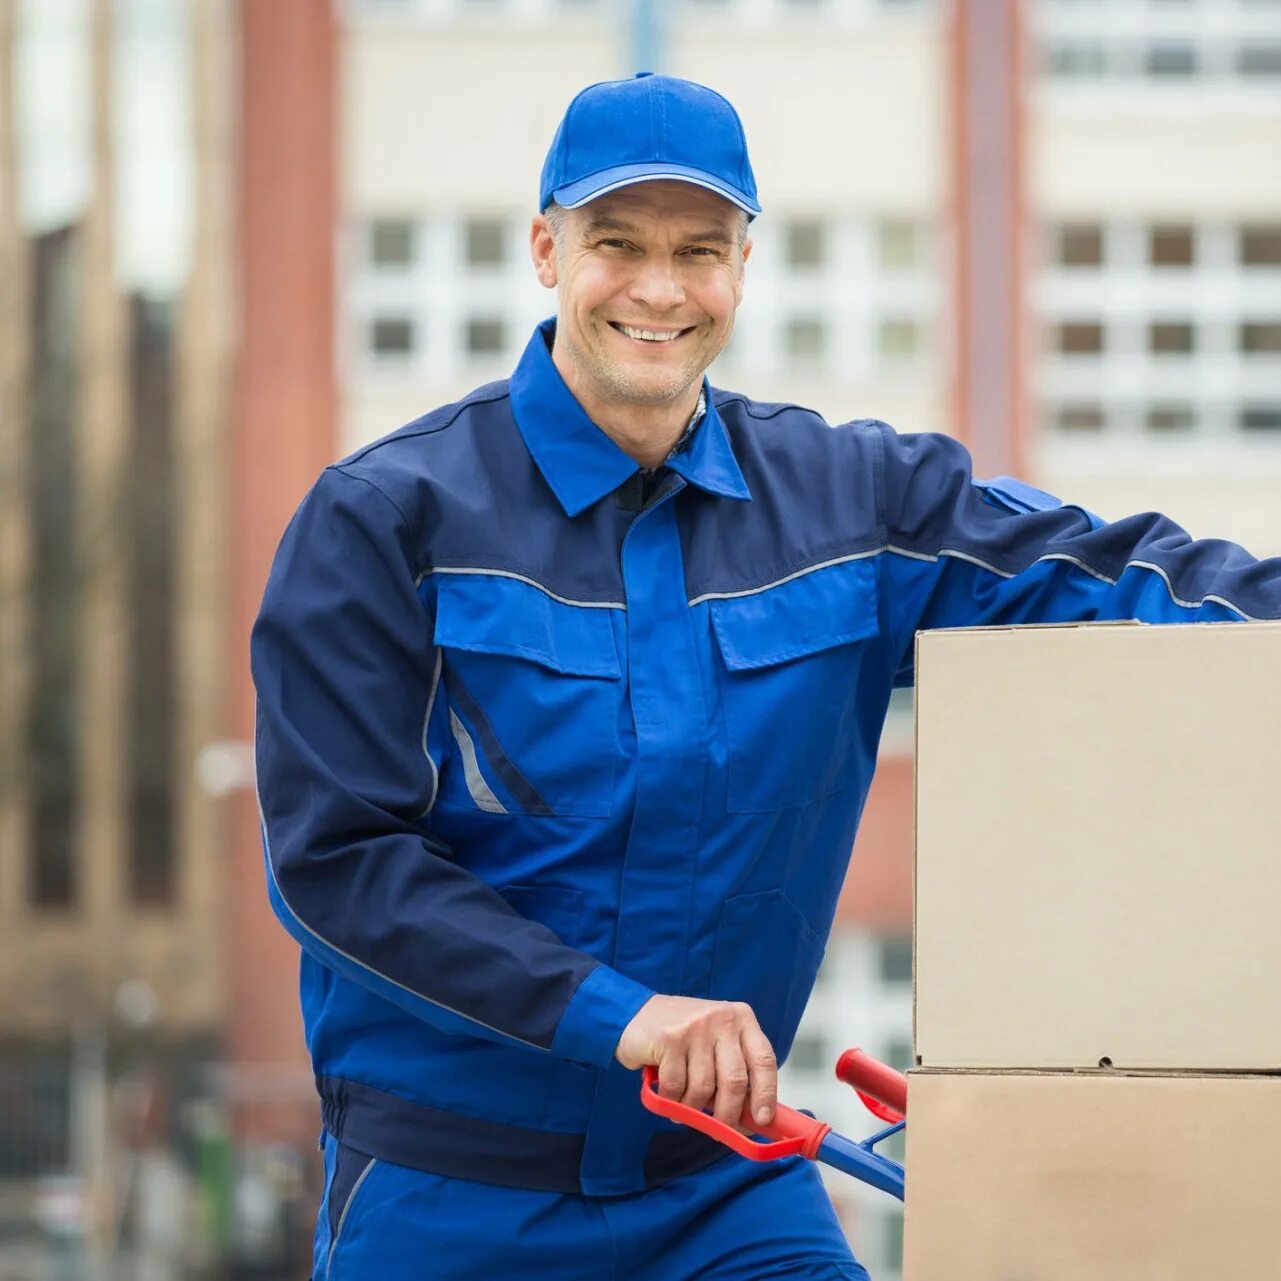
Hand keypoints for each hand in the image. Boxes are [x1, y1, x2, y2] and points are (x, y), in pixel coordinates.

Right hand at [616, 994, 776, 1128]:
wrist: (636, 1013)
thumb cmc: (685, 1035)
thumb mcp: (717, 1042)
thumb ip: (735, 1071)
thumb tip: (752, 1119)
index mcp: (742, 1019)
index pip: (763, 1060)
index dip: (766, 1094)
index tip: (763, 1121)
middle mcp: (722, 1019)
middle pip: (735, 1081)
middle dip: (728, 1114)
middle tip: (718, 1129)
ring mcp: (696, 1027)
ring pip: (703, 1089)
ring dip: (693, 1107)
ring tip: (685, 1104)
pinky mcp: (669, 1038)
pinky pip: (676, 1087)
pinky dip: (672, 1101)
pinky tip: (667, 1095)